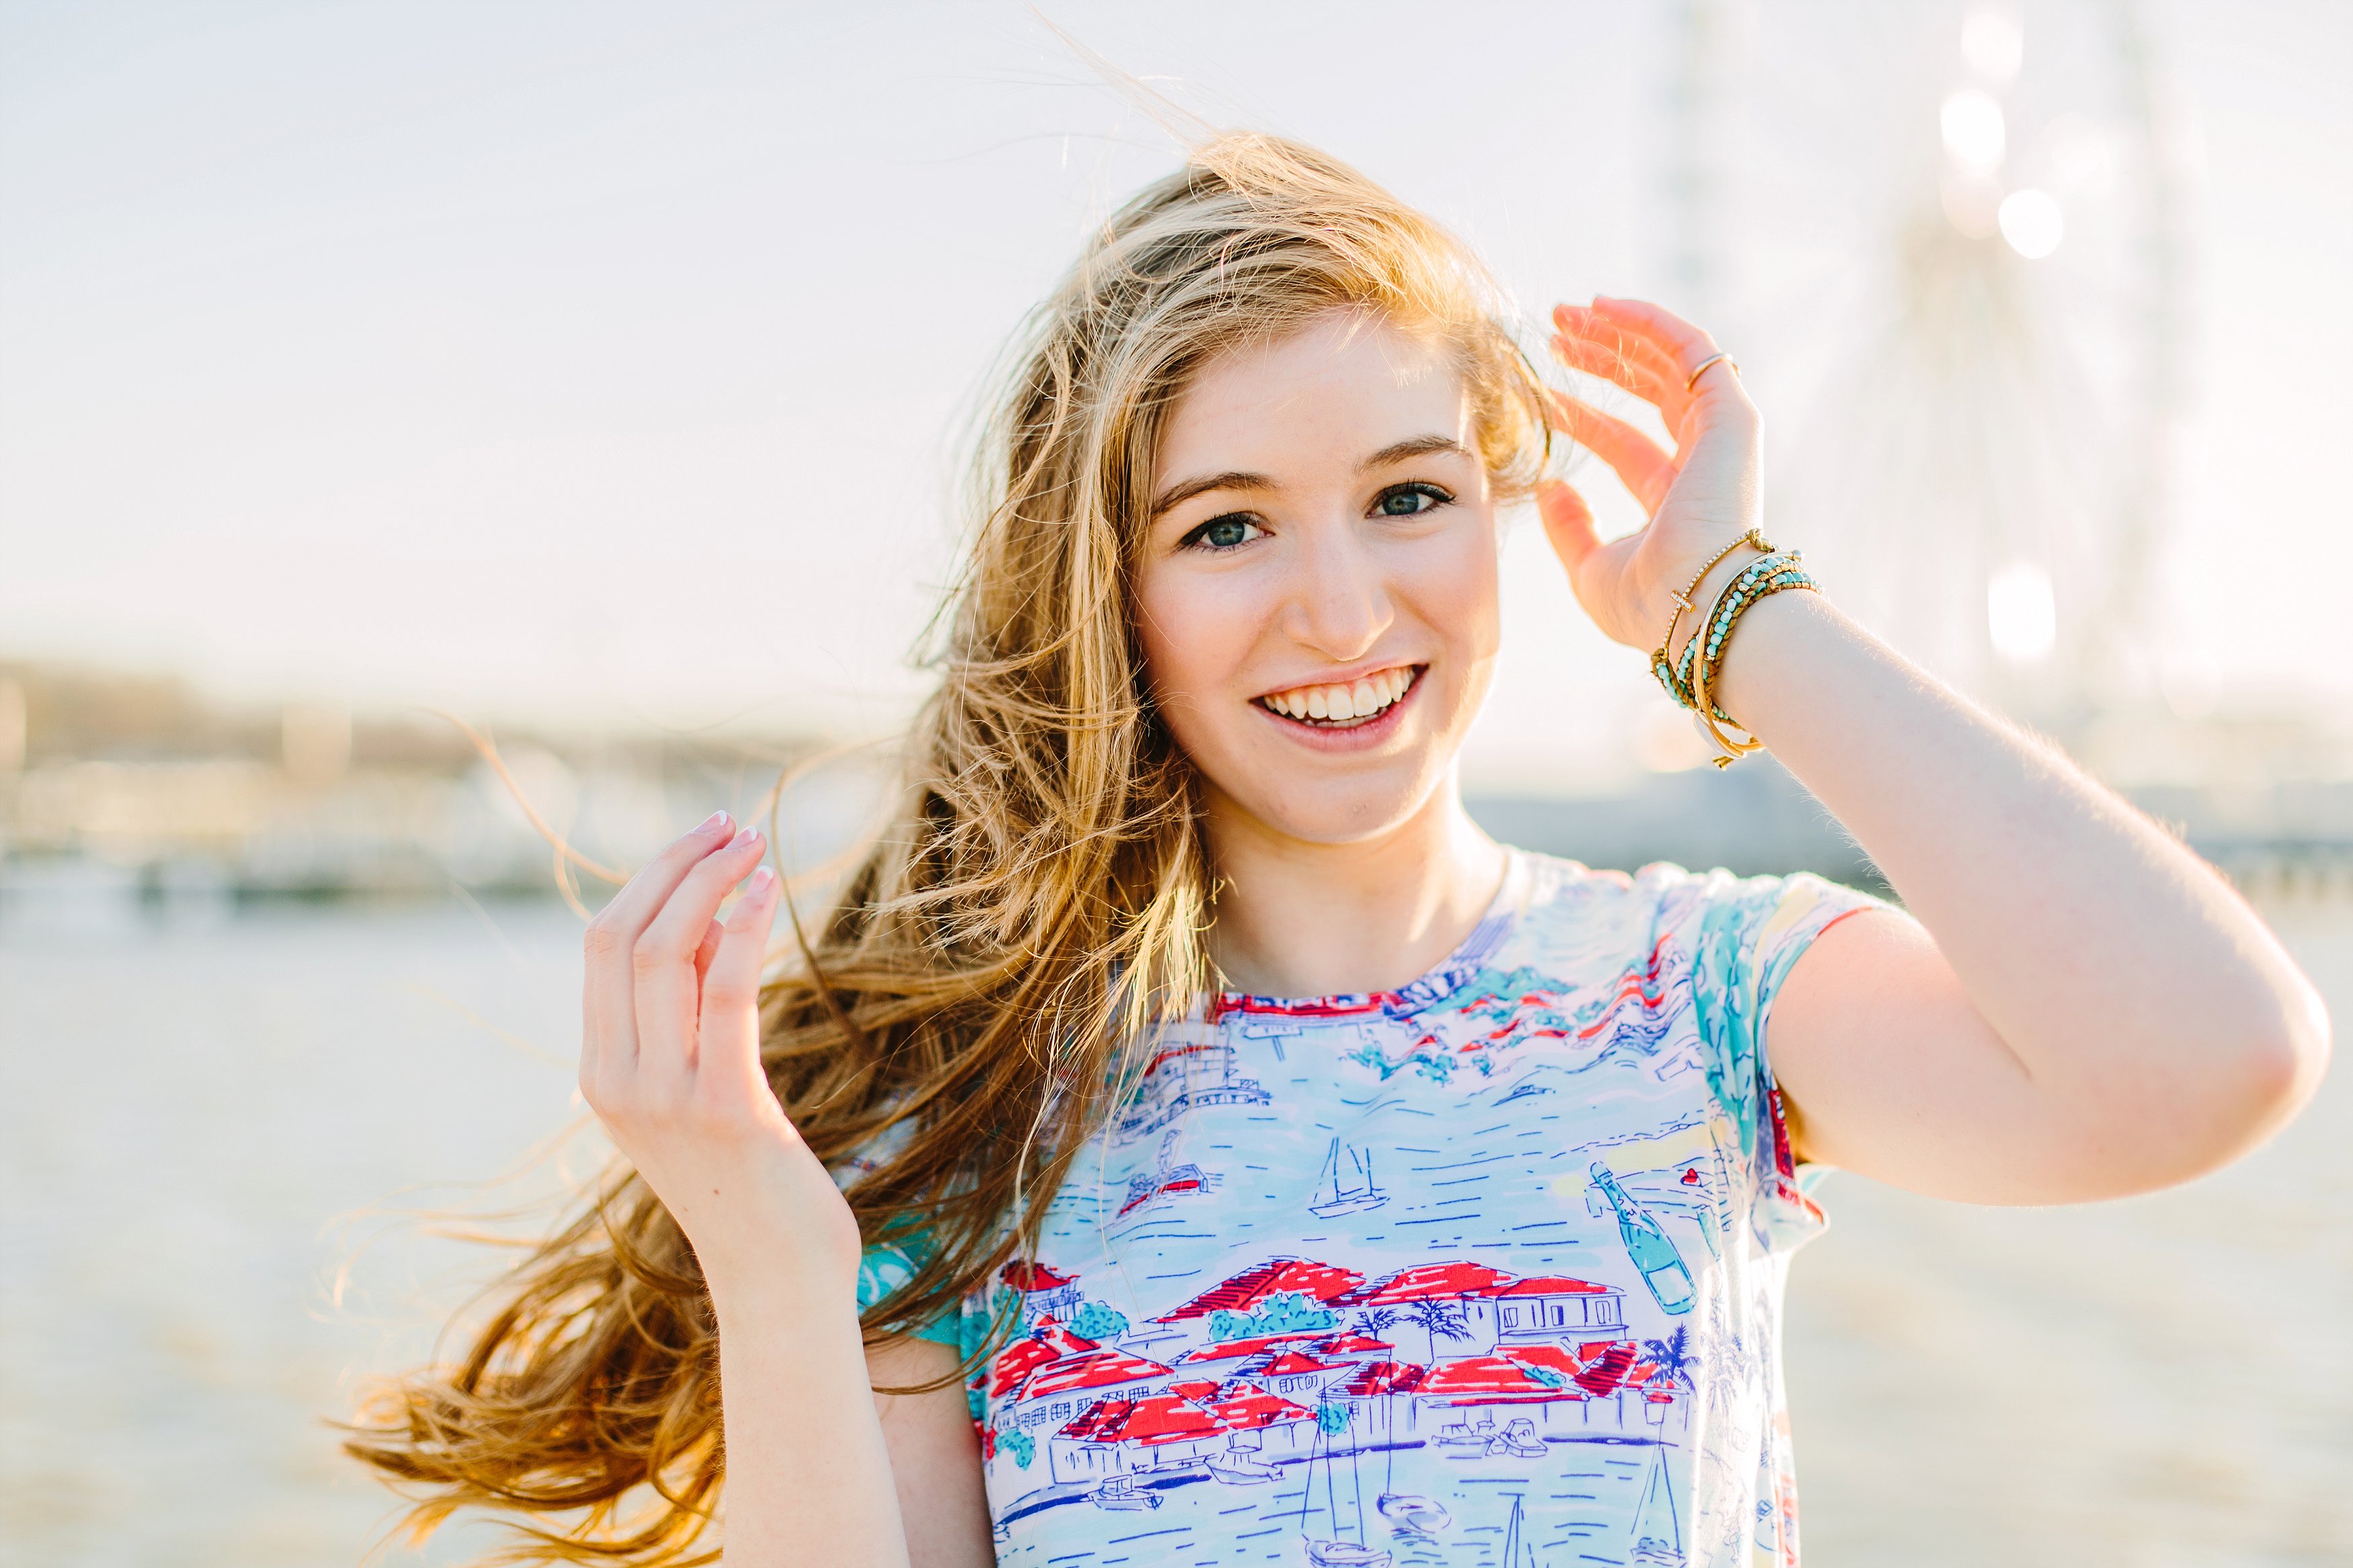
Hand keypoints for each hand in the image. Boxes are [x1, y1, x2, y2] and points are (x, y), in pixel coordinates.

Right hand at [578, 813, 860, 1306]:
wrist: (776, 1281)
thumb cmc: (751, 1184)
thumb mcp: (700, 1089)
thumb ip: (692, 1011)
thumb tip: (711, 915)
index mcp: (600, 1075)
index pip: (603, 948)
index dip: (651, 879)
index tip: (707, 837)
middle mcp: (617, 1083)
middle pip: (623, 936)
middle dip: (677, 866)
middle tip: (732, 825)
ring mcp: (665, 1098)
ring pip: (668, 953)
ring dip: (713, 882)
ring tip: (756, 844)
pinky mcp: (725, 1108)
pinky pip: (725, 993)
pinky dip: (745, 929)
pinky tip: (769, 893)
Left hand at [1537, 296, 1765, 654]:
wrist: (1697, 604)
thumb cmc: (1650, 603)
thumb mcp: (1590, 569)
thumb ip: (1570, 528)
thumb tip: (1549, 487)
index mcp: (1673, 497)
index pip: (1621, 441)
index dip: (1581, 413)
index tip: (1541, 390)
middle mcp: (1700, 461)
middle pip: (1646, 392)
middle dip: (1601, 358)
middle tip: (1554, 334)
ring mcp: (1719, 436)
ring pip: (1666, 363)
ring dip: (1618, 333)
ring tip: (1566, 316)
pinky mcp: (1730, 415)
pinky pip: (1690, 349)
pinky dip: (1649, 324)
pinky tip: (1606, 308)